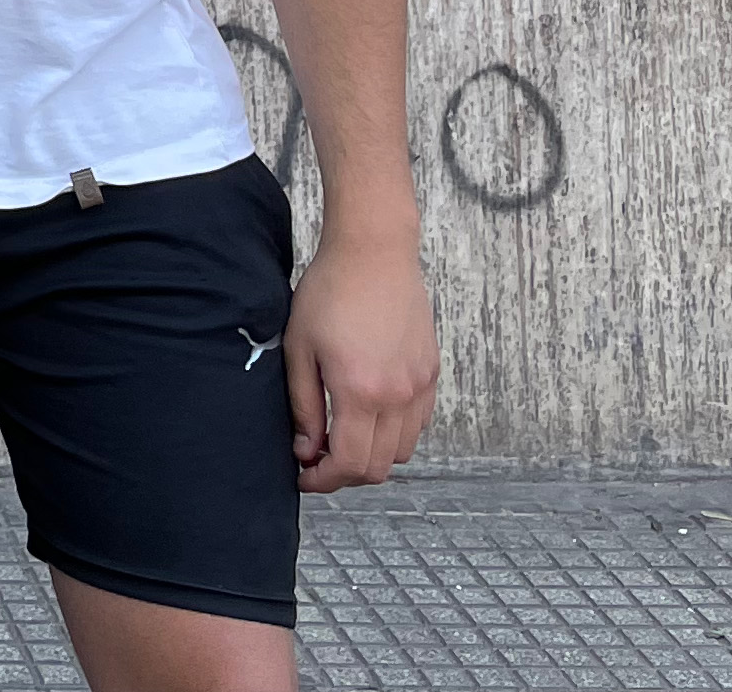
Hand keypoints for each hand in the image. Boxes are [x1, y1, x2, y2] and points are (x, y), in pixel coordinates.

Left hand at [283, 221, 436, 491]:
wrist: (374, 252)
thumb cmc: (329, 292)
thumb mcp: (300, 347)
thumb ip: (304, 405)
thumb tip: (306, 450)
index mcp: (361, 392)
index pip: (350, 464)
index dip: (324, 480)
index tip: (303, 474)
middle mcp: (398, 396)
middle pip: (379, 468)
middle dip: (344, 474)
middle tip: (316, 458)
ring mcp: (420, 386)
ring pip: (401, 451)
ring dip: (371, 455)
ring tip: (340, 434)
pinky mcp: (432, 373)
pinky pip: (417, 424)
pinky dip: (393, 433)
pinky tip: (367, 413)